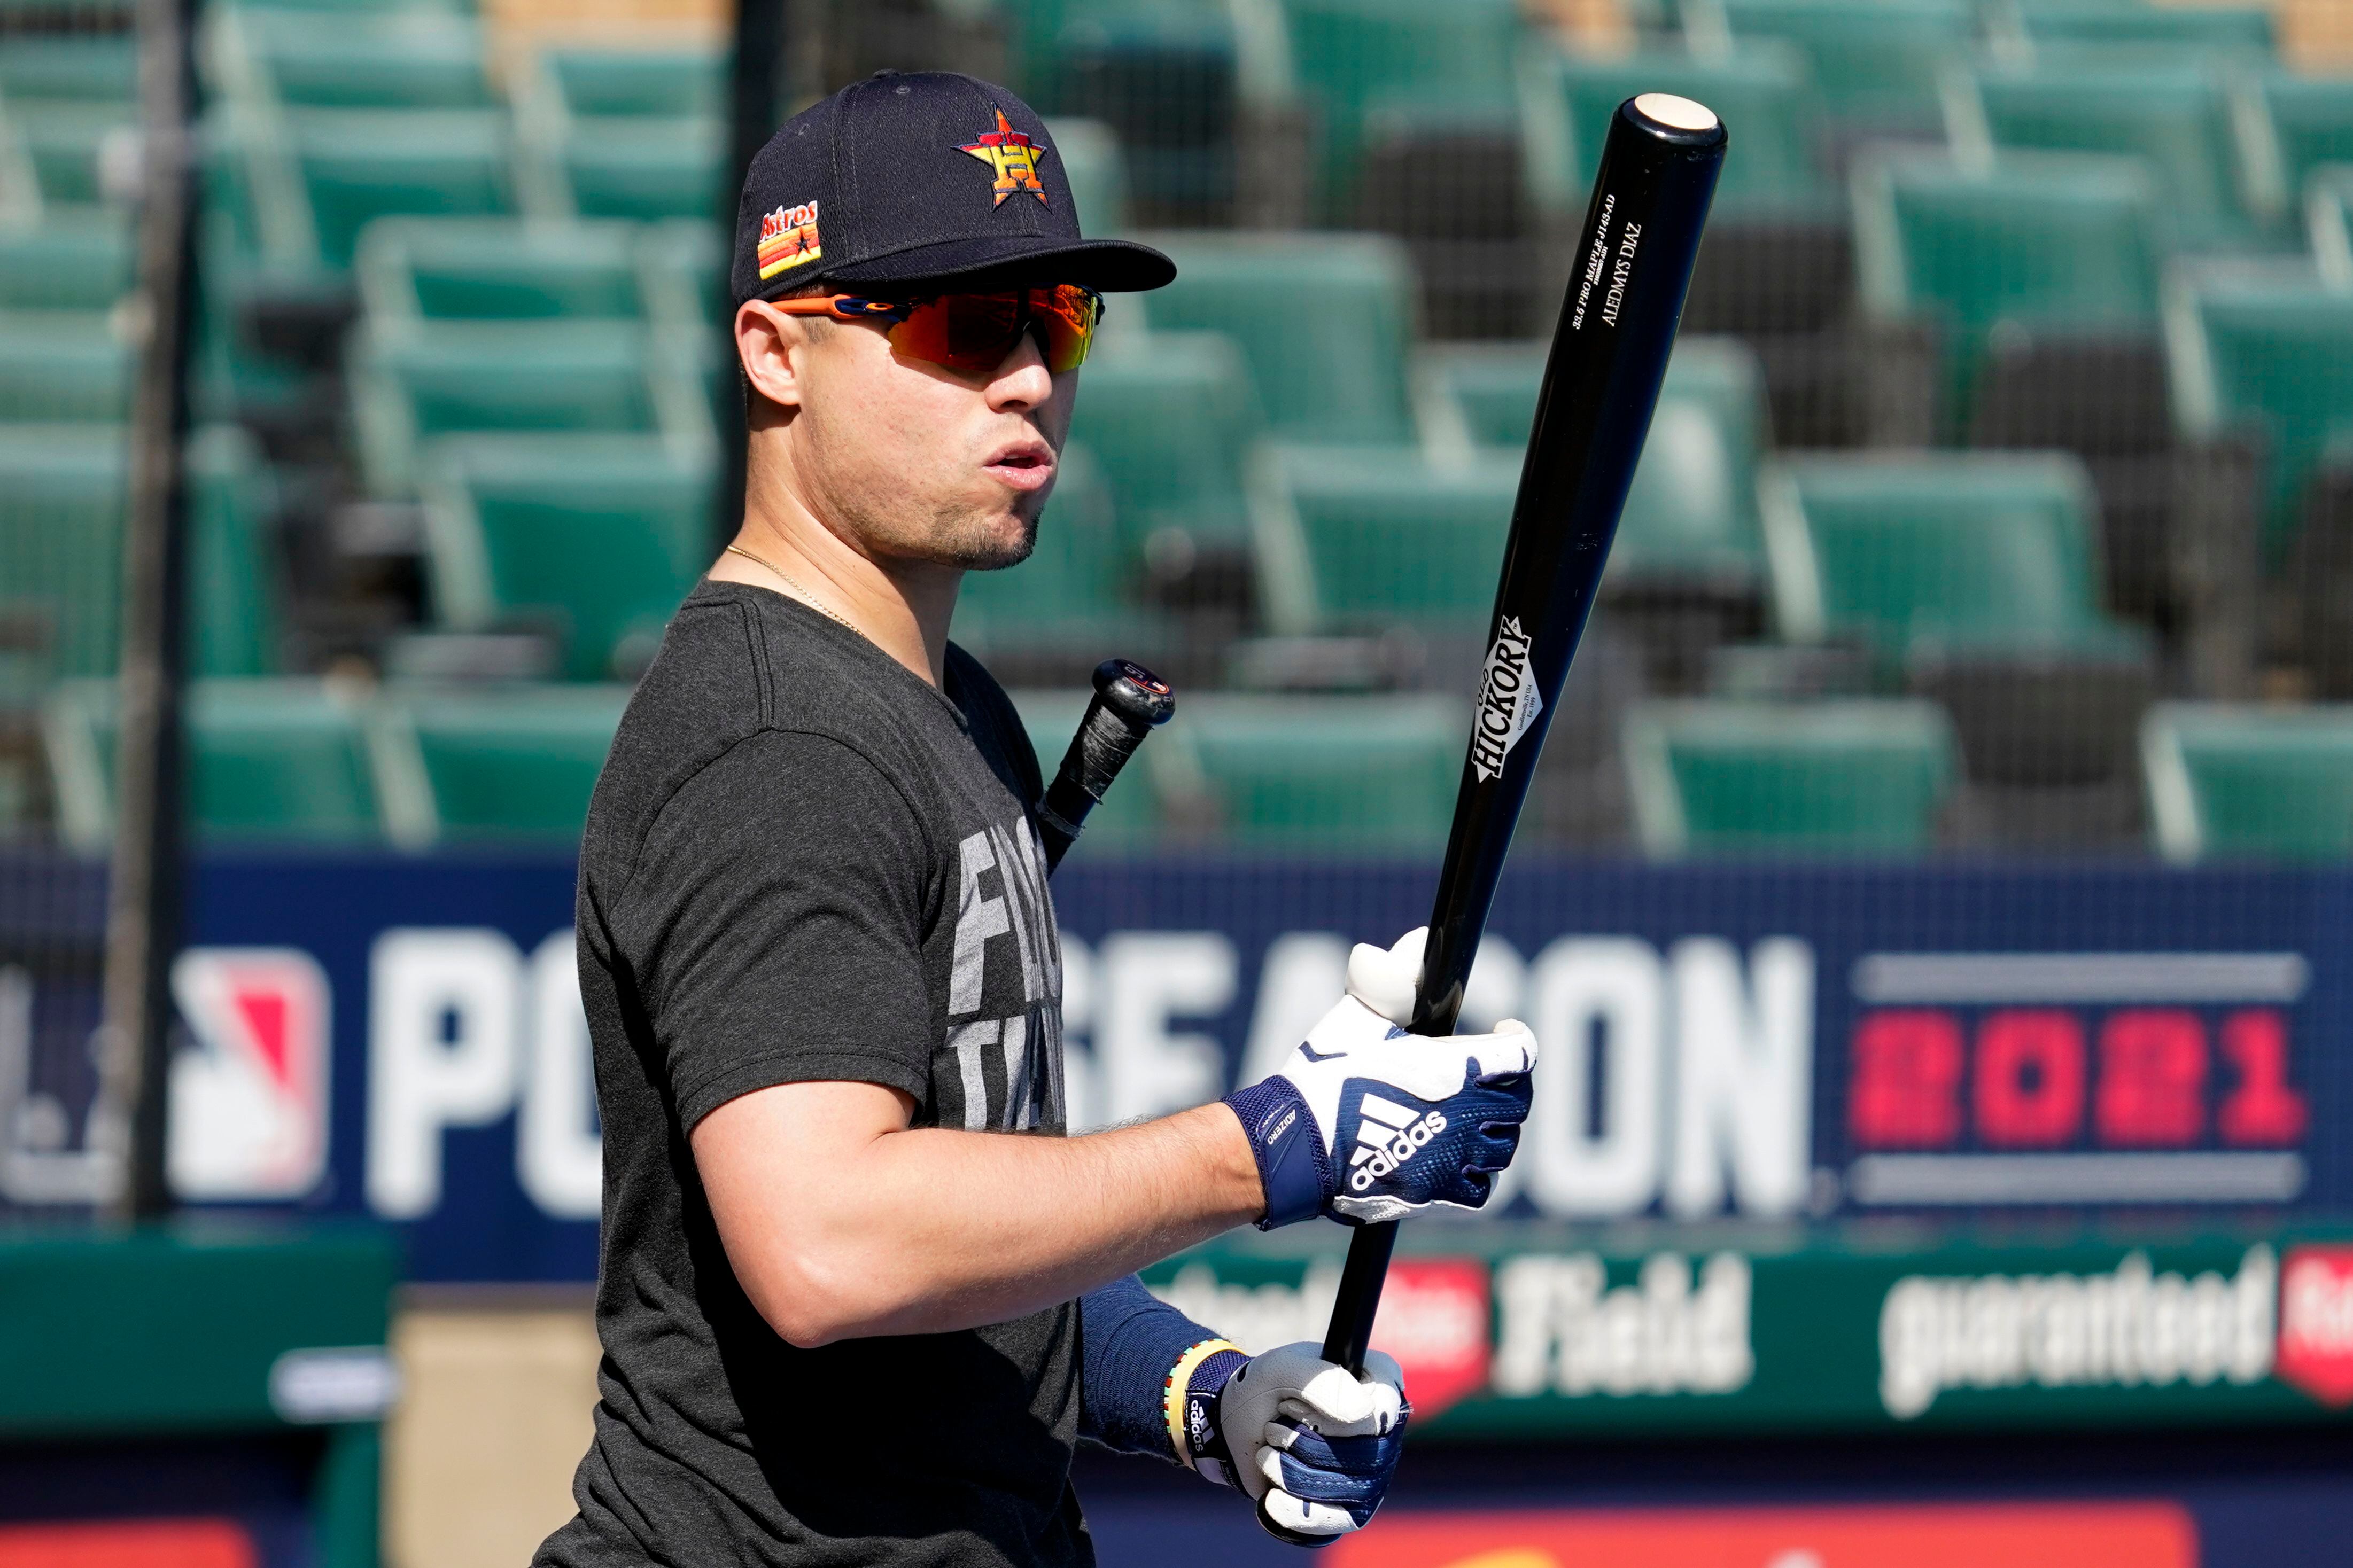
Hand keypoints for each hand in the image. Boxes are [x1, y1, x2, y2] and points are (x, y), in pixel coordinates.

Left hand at [1181, 1342, 1408, 1544]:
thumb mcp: (1283, 1368)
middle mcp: (1385, 1431)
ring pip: (1351, 1491)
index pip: (1378, 1418)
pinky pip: (1338, 1522)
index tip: (1287, 1407)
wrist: (1235, 1425)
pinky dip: (1297, 1513)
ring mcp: (1373, 1471)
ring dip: (1294, 1474)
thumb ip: (1323, 1383)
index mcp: (1380, 1386)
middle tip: (1272, 1429)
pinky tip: (1271, 1498)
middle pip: (1367, 1459)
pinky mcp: (1351, 1506)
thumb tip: (1365, 1414)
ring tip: (1266, 1454)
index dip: (1328, 1422)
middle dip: (1305, 1448)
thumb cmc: (1265, 1387)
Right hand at [1222, 929, 1536, 1226]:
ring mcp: (1454, 1160)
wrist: (1297, 1146)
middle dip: (1509, 1085)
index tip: (1506, 1029)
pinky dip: (1475, 1174)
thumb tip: (1420, 941)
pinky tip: (1456, 1159)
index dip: (1519, 1037)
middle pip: (1519, 1102)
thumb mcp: (1357, 1015)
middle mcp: (1466, 1117)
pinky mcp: (1437, 1195)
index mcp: (1455, 1069)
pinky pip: (1479, 1187)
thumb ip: (1393, 977)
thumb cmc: (1325, 1076)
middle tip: (1487, 1076)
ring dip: (1493, 1129)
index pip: (1520, 1053)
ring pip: (1502, 1146)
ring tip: (1471, 1117)